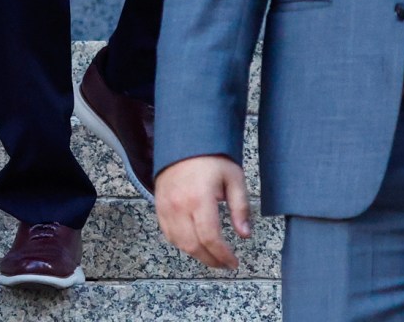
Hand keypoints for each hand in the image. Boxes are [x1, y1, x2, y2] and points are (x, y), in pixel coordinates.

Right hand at [155, 155, 251, 269]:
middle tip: (225, 263)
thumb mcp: (234, 178)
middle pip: (193, 246)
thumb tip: (244, 234)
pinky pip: (168, 234)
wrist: (184, 140)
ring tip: (212, 256)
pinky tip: (195, 244)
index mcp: (199, 198)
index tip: (233, 263)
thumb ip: (240, 208)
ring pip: (179, 243)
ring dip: (196, 254)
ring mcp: (166, 207)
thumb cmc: (211, 158)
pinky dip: (181, 244)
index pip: (210, 238)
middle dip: (211, 260)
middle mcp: (179, 205)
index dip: (223, 255)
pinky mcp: (159, 206)